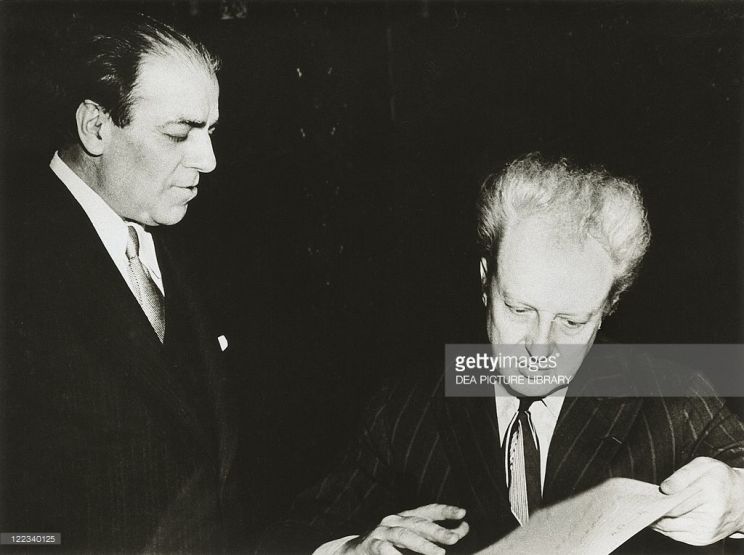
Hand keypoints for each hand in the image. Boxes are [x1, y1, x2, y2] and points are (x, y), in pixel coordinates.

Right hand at [339, 503, 468, 554]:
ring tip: (440, 554)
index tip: (463, 513)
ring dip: (423, 545)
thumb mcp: (412, 538)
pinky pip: (384, 549)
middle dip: (437, 530)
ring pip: (404, 535)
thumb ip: (435, 534)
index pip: (427, 510)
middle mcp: (394, 521)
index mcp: (405, 517)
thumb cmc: (387, 545)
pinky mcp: (370, 545)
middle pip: (418, 523)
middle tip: (455, 538)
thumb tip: (464, 528)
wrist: (352, 551)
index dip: (445, 510)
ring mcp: (381, 532)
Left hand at [651, 457, 743, 544]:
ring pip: (670, 530)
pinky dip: (664, 528)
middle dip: (652, 512)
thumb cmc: (721, 480)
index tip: (642, 498)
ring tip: (645, 510)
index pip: (675, 505)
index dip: (656, 503)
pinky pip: (676, 536)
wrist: (743, 501)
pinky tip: (657, 518)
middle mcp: (710, 516)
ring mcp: (706, 531)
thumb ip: (682, 475)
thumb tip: (665, 489)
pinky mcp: (703, 539)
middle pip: (670, 520)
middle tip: (638, 504)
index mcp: (710, 493)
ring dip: (655, 521)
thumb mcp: (704, 466)